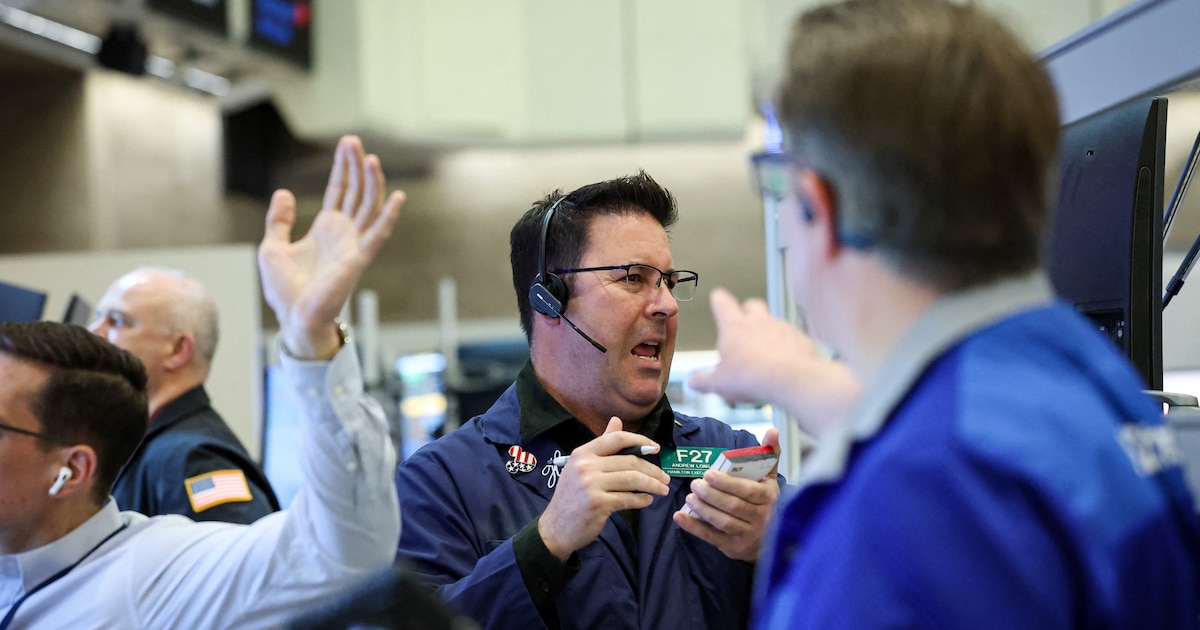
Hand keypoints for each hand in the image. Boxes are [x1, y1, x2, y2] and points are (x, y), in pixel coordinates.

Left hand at [258, 136, 405, 359]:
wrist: (294, 317)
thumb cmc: (285, 289)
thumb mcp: (272, 246)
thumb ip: (279, 219)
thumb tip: (284, 192)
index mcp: (326, 228)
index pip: (340, 190)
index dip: (343, 167)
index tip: (347, 144)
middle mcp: (344, 233)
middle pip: (356, 192)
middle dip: (356, 166)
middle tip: (354, 141)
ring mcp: (354, 245)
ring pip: (369, 207)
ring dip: (371, 183)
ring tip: (371, 159)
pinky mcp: (358, 259)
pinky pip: (378, 234)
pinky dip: (389, 216)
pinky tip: (398, 197)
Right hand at [538, 417, 670, 561]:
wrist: (556, 527)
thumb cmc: (572, 496)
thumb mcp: (582, 467)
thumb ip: (602, 445)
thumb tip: (617, 420)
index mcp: (583, 453)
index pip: (617, 439)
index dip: (640, 440)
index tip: (656, 449)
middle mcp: (585, 465)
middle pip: (629, 461)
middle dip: (652, 470)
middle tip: (665, 478)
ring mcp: (591, 484)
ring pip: (632, 479)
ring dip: (652, 485)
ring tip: (663, 490)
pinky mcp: (597, 503)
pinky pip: (627, 498)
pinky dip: (641, 500)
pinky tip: (647, 500)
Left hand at [672, 428, 780, 560]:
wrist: (769, 539)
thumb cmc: (764, 502)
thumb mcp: (770, 478)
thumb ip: (770, 454)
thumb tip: (773, 430)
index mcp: (769, 498)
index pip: (749, 491)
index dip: (728, 483)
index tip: (709, 474)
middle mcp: (761, 518)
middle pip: (734, 506)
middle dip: (712, 495)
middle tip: (695, 484)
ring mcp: (747, 535)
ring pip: (723, 522)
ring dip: (703, 509)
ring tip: (689, 497)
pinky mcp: (732, 547)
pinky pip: (711, 537)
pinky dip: (694, 527)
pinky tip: (680, 516)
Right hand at [688, 288, 859, 437]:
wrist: (791, 379)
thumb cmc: (750, 378)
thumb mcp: (720, 383)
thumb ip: (704, 380)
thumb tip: (692, 381)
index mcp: (734, 326)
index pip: (723, 302)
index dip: (719, 300)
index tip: (718, 298)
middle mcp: (758, 321)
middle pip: (752, 304)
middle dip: (747, 311)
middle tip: (743, 326)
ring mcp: (781, 327)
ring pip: (772, 320)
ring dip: (767, 330)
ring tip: (764, 350)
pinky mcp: (800, 338)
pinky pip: (791, 336)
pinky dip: (786, 344)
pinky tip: (784, 360)